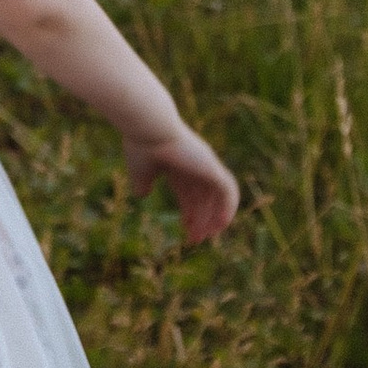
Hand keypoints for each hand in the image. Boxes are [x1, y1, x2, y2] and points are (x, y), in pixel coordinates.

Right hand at [124, 121, 239, 245]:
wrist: (149, 128)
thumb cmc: (141, 146)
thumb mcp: (139, 170)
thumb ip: (143, 183)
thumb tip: (142, 195)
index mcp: (179, 164)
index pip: (190, 192)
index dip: (189, 211)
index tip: (186, 229)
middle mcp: (195, 164)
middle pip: (204, 197)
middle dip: (201, 219)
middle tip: (196, 240)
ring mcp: (206, 164)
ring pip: (216, 196)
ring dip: (213, 217)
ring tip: (206, 236)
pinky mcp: (213, 167)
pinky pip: (228, 191)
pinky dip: (228, 207)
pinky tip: (221, 225)